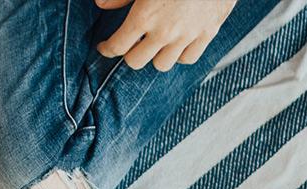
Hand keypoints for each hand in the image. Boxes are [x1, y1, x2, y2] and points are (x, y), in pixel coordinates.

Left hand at [96, 0, 236, 70]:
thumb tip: (100, 4)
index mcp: (144, 16)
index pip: (118, 46)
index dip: (107, 48)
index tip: (105, 47)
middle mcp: (164, 32)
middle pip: (136, 61)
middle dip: (129, 54)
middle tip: (130, 44)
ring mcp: (187, 36)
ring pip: (161, 64)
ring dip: (154, 56)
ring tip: (153, 44)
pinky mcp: (207, 34)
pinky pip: (187, 59)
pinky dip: (179, 55)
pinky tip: (175, 44)